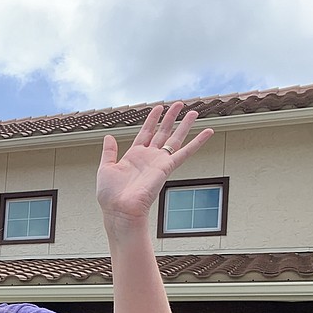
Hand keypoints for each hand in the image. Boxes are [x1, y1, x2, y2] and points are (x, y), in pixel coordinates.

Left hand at [96, 101, 213, 230]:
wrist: (119, 209)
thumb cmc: (110, 195)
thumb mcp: (105, 168)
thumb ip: (108, 152)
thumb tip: (108, 137)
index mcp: (133, 156)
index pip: (145, 132)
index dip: (152, 119)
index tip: (158, 107)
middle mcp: (148, 157)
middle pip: (162, 132)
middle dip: (170, 117)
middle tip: (179, 104)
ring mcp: (159, 162)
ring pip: (175, 138)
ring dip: (184, 124)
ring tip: (193, 111)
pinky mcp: (166, 167)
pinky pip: (185, 152)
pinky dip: (197, 142)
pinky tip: (208, 132)